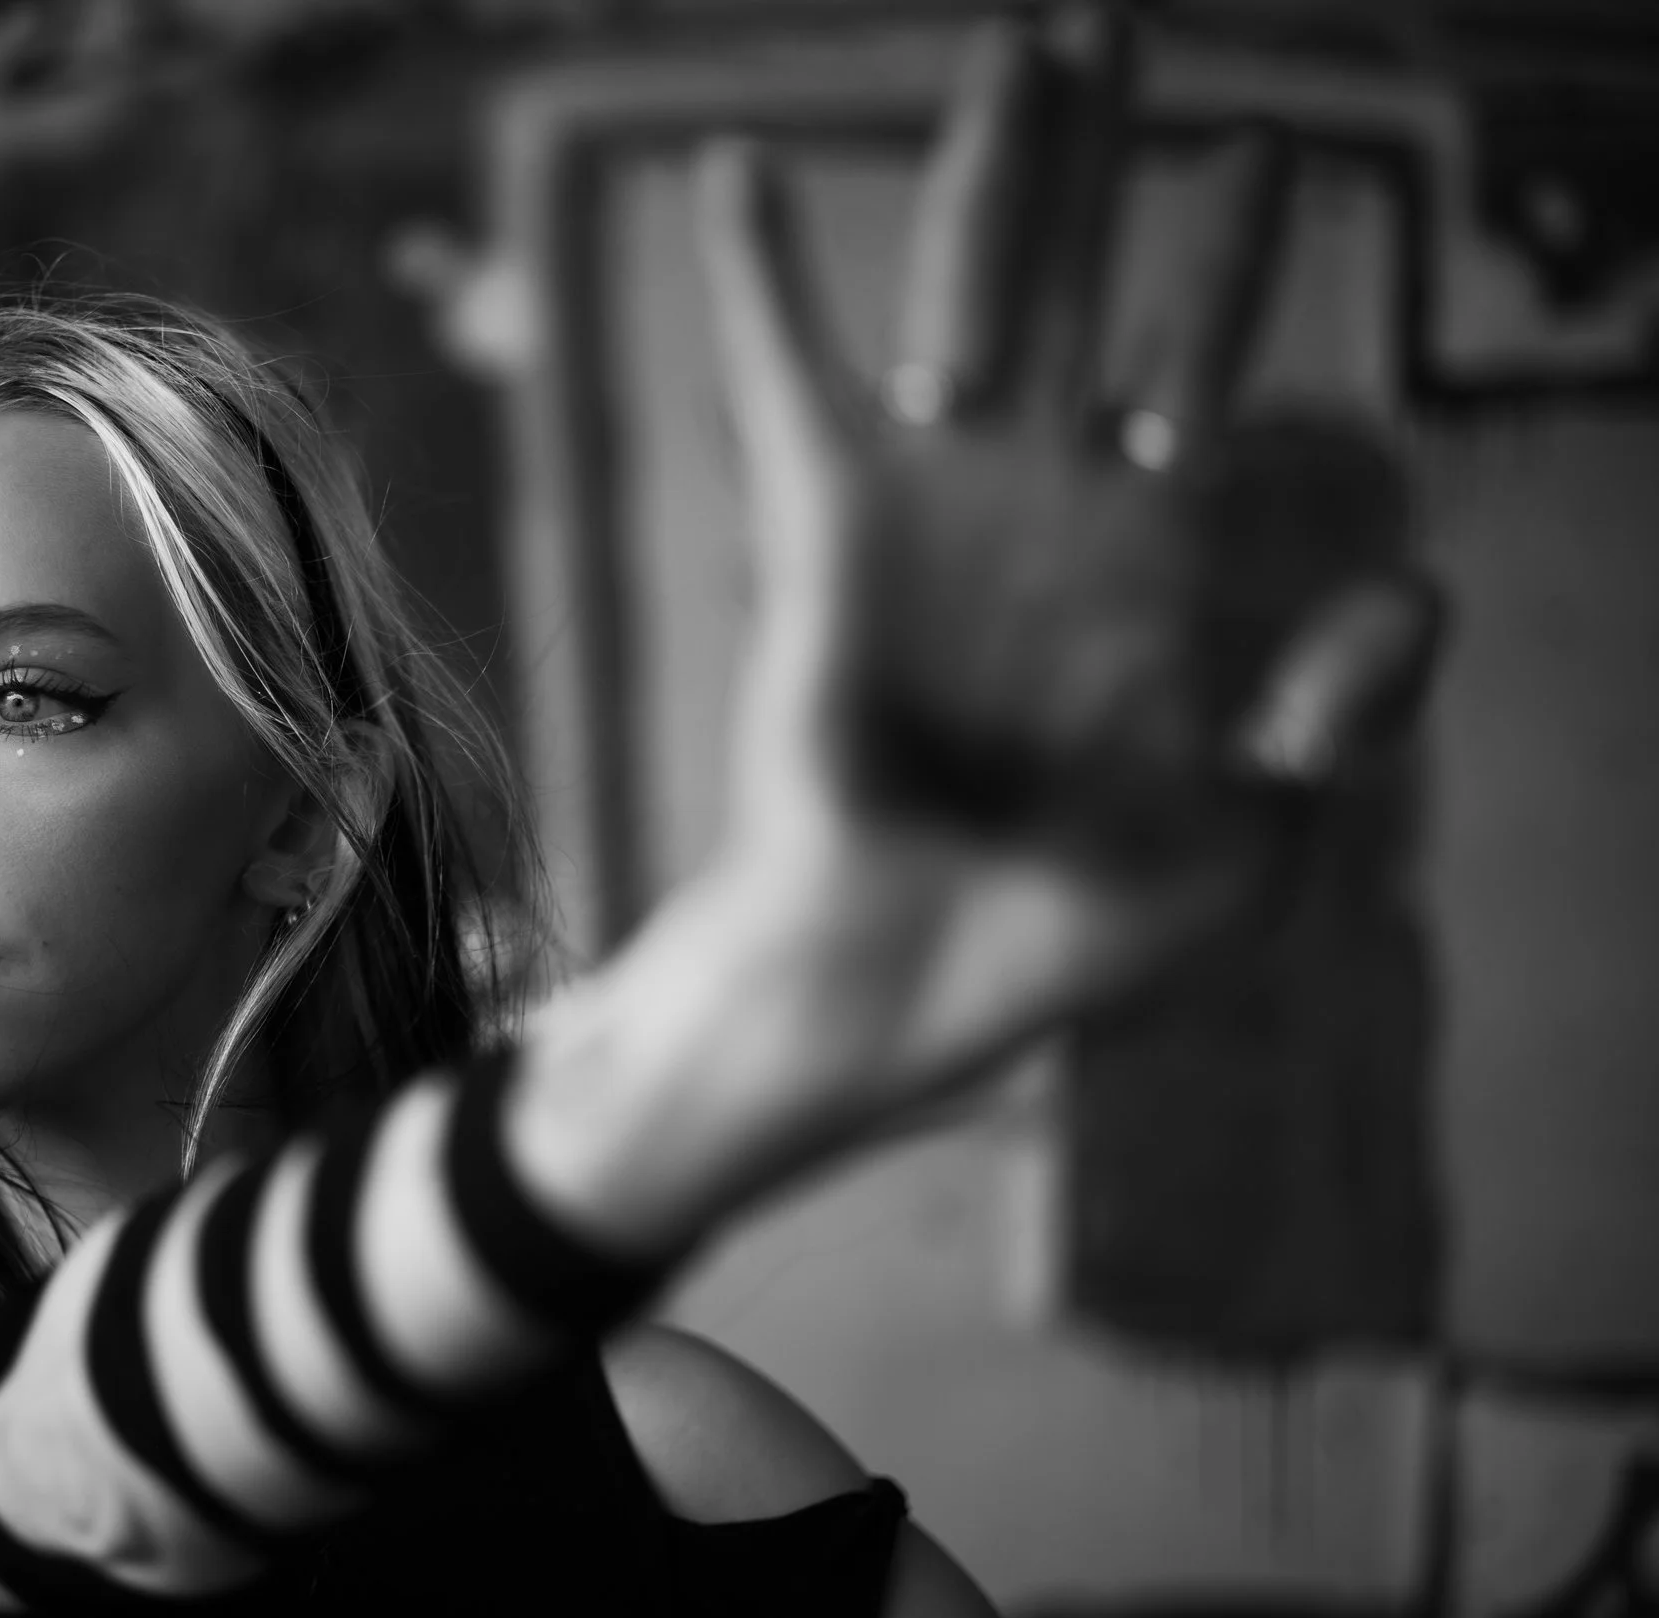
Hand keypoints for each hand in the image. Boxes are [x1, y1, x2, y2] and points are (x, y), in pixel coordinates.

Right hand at [695, 5, 1441, 1142]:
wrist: (905, 985)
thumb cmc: (1071, 934)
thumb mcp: (1252, 842)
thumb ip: (1335, 713)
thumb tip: (1419, 581)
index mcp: (1145, 558)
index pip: (1201, 362)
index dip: (1230, 256)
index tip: (1260, 151)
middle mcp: (1036, 501)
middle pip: (1078, 278)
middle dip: (1101, 149)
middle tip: (1109, 20)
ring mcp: (930, 503)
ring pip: (962, 287)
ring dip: (988, 161)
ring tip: (1015, 39)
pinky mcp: (822, 531)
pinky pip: (783, 374)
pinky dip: (755, 275)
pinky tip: (735, 161)